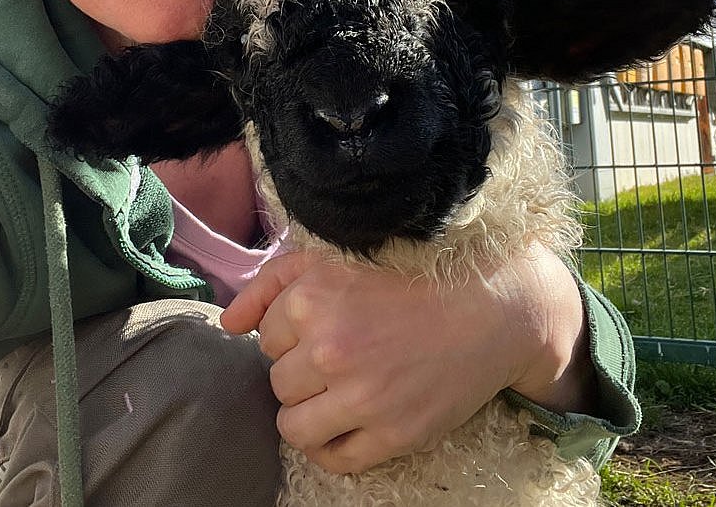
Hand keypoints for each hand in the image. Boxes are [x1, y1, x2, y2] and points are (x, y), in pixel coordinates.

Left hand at [221, 245, 595, 474]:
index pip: (266, 338)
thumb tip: (227, 324)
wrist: (488, 306)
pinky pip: (332, 458)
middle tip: (342, 353)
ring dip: (310, 409)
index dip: (293, 333)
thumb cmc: (407, 276)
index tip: (328, 323)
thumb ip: (271, 283)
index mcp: (313, 298)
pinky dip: (332, 445)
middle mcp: (330, 347)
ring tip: (342, 388)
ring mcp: (361, 396)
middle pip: (277, 381)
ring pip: (292, 425)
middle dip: (302, 370)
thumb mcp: (333, 257)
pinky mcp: (392, 434)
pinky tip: (353, 419)